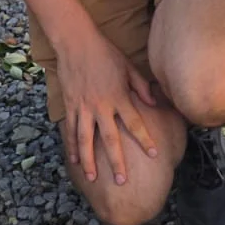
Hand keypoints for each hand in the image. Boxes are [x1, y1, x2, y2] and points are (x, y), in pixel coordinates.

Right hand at [53, 29, 159, 186]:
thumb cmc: (106, 53)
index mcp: (118, 97)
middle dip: (117, 161)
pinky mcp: (70, 106)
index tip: (154, 155)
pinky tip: (75, 161)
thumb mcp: (128, 67)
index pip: (135, 123)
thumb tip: (154, 103)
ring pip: (86, 140)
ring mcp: (83, 107)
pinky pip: (70, 130)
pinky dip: (72, 146)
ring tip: (92, 178)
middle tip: (122, 181)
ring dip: (90, 160)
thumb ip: (141, 87)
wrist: (76, 43)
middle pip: (110, 139)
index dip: (145, 140)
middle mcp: (101, 106)